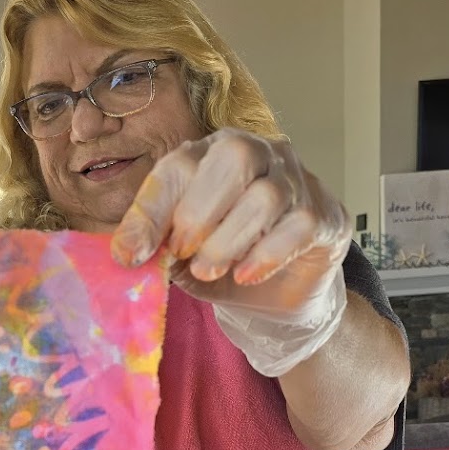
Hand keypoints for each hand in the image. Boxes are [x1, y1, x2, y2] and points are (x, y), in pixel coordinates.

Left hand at [111, 128, 349, 319]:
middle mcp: (256, 154)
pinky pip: (297, 225)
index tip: (130, 254)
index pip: (179, 166)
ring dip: (228, 241)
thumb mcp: (180, 257)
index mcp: (210, 156)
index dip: (151, 209)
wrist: (276, 295)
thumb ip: (156, 247)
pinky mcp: (322, 214)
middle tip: (182, 254)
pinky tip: (246, 276)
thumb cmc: (224, 262)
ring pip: (265, 195)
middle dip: (198, 213)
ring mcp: (294, 180)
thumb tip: (126, 252)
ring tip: (209, 271)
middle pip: (233, 158)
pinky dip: (266, 254)